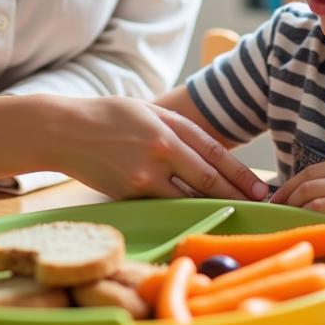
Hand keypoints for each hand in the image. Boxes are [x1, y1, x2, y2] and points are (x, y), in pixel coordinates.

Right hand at [53, 97, 269, 202]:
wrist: (63, 131)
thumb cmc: (108, 115)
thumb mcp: (148, 110)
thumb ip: (178, 128)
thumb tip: (210, 150)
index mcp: (166, 128)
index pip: (214, 154)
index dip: (241, 173)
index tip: (261, 187)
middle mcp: (159, 153)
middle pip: (208, 180)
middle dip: (237, 194)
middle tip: (259, 205)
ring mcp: (143, 178)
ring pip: (188, 198)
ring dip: (213, 206)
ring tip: (236, 212)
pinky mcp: (129, 195)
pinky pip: (164, 204)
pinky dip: (184, 209)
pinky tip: (199, 214)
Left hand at [270, 146, 324, 245]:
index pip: (316, 168)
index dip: (294, 181)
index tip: (282, 192)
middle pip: (308, 178)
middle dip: (286, 192)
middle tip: (273, 204)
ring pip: (310, 193)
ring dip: (292, 204)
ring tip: (283, 215)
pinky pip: (321, 209)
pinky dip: (306, 214)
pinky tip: (300, 221)